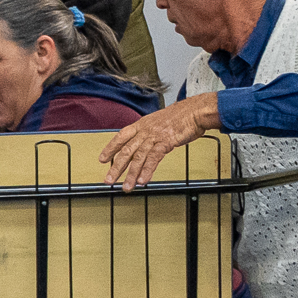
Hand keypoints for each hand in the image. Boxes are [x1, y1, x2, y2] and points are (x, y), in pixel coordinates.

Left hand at [99, 95, 218, 190]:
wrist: (195, 111)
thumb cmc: (181, 117)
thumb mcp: (160, 122)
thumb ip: (150, 132)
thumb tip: (145, 143)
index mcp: (142, 124)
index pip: (121, 136)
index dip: (110, 148)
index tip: (102, 159)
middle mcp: (145, 131)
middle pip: (126, 151)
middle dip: (116, 167)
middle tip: (108, 180)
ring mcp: (155, 136)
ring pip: (138, 157)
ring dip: (131, 174)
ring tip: (127, 187)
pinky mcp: (166, 142)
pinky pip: (154, 158)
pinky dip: (147, 170)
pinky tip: (143, 180)